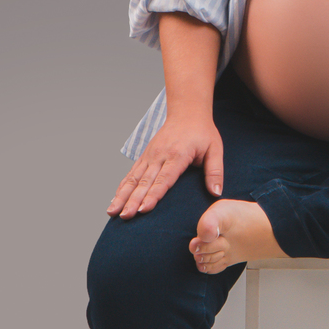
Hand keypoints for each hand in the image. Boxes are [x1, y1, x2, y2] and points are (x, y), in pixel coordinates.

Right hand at [108, 114, 223, 217]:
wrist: (187, 112)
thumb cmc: (202, 132)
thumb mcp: (215, 149)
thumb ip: (215, 172)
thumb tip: (216, 194)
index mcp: (177, 155)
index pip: (163, 179)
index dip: (153, 195)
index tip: (144, 209)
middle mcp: (160, 155)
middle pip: (144, 181)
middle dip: (133, 200)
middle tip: (125, 216)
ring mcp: (150, 155)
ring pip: (133, 178)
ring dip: (122, 195)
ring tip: (112, 211)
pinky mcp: (145, 155)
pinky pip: (131, 173)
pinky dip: (122, 186)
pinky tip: (115, 199)